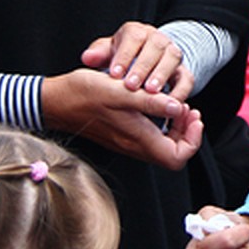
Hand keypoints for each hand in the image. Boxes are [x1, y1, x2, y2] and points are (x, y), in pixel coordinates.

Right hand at [41, 68, 202, 169]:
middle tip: (189, 109)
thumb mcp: (120, 91)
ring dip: (176, 128)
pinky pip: (150, 137)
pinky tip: (159, 103)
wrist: (56, 101)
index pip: (176, 158)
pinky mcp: (122, 135)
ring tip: (178, 104)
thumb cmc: (84, 93)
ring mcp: (127, 142)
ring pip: (162, 146)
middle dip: (187, 133)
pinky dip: (162, 124)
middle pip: (173, 154)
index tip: (192, 115)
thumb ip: (150, 102)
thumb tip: (179, 108)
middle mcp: (133, 146)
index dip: (192, 140)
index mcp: (136, 138)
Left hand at [81, 21, 193, 100]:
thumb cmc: (122, 58)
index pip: (133, 37)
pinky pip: (187, 78)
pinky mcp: (183, 71)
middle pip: (155, 46)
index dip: (125, 55)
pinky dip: (180, 90)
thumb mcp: (107, 53)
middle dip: (143, 67)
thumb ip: (98, 55)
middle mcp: (158, 39)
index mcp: (137, 32)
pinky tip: (169, 102)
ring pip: (172, 59)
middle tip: (131, 85)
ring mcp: (172, 53)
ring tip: (150, 92)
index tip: (115, 73)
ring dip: (162, 75)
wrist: (142, 61)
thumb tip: (87, 58)